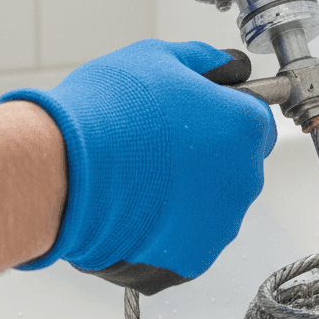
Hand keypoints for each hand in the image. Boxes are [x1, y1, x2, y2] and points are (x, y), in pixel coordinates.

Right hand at [0, 39, 276, 294]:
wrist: (64, 169)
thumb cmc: (108, 110)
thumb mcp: (158, 57)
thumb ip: (204, 61)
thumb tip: (226, 67)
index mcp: (244, 127)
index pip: (254, 121)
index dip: (222, 115)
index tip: (194, 115)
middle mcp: (243, 180)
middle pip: (234, 167)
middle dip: (205, 158)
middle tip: (156, 146)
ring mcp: (218, 226)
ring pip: (211, 208)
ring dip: (186, 196)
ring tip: (138, 178)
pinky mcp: (189, 261)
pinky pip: (185, 241)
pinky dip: (164, 230)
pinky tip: (132, 209)